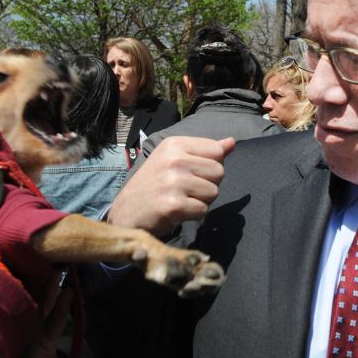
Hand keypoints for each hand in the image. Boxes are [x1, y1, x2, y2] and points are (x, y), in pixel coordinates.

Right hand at [109, 136, 234, 234]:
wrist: (125, 213)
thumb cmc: (154, 185)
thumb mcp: (175, 160)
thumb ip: (205, 151)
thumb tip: (232, 142)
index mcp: (175, 144)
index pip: (217, 151)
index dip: (210, 166)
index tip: (191, 173)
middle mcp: (174, 160)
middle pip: (219, 172)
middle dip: (207, 184)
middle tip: (185, 190)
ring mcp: (173, 182)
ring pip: (213, 192)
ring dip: (201, 201)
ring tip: (180, 200)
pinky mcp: (173, 205)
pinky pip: (203, 210)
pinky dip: (193, 215)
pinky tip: (176, 211)